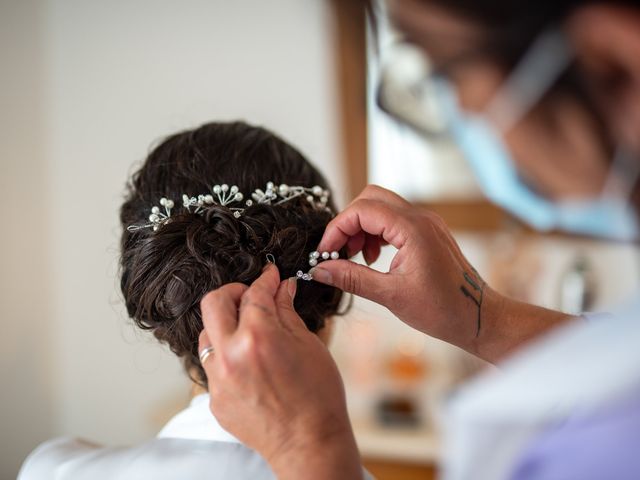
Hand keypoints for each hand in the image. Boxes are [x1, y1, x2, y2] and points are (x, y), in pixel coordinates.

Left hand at [198, 264, 362, 479]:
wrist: (308, 443)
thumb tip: (282, 289)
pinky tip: (248, 363)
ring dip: (225, 324)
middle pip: (213, 302)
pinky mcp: (214, 398)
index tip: (270, 276)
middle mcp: (230, 355)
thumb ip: (287, 312)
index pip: (254, 294)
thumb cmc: (318, 397)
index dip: (265, 279)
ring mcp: (218, 379)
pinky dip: (227, 356)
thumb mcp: (309, 345)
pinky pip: (212, 365)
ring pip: (207, 334)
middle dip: (233, 291)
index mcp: (258, 336)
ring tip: (248, 331)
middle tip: (250, 295)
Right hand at [311, 185, 569, 361]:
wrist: (480, 317)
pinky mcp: (428, 232)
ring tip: (355, 258)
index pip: (362, 210)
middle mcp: (421, 218)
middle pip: (371, 199)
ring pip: (382, 207)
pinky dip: (376, 233)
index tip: (325, 252)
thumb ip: (352, 278)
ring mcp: (426, 223)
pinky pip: (394, 220)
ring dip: (362, 228)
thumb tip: (320, 270)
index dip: (338, 228)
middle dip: (348, 222)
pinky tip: (372, 258)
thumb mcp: (391, 295)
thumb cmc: (443, 309)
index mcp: (413, 229)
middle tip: (338, 251)